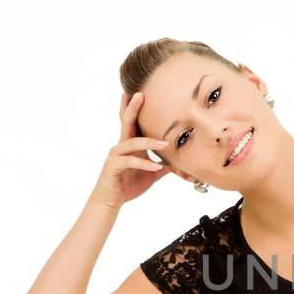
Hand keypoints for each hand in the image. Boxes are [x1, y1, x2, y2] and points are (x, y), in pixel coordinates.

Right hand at [90, 91, 180, 209]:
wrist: (111, 201)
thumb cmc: (129, 184)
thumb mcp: (151, 172)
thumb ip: (164, 164)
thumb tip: (182, 161)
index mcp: (130, 144)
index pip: (133, 122)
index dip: (135, 107)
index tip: (140, 91)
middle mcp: (121, 145)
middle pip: (126, 123)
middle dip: (133, 108)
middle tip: (139, 94)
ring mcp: (116, 155)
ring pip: (131, 143)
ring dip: (149, 142)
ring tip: (164, 144)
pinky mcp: (113, 167)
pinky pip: (130, 162)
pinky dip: (144, 165)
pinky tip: (156, 167)